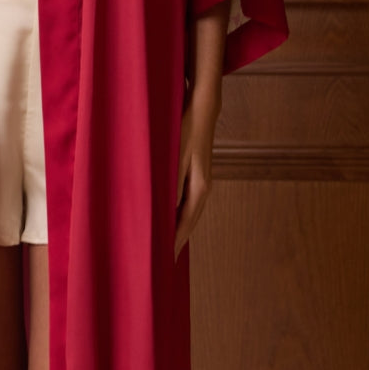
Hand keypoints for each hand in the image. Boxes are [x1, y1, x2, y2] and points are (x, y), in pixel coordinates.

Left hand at [174, 98, 215, 259]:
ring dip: (179, 229)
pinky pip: (188, 203)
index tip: (166, 259)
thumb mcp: (175, 156)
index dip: (175, 241)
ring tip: (167, 245)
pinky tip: (170, 218)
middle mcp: (203, 189)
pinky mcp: (197, 176)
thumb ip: (171, 183)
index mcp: (199, 188)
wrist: (202, 110)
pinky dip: (179, 215)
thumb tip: (166, 210)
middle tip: (165, 259)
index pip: (185, 223)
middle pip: (189, 222)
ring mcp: (201, 182)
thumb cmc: (186, 130)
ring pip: (189, 213)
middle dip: (177, 240)